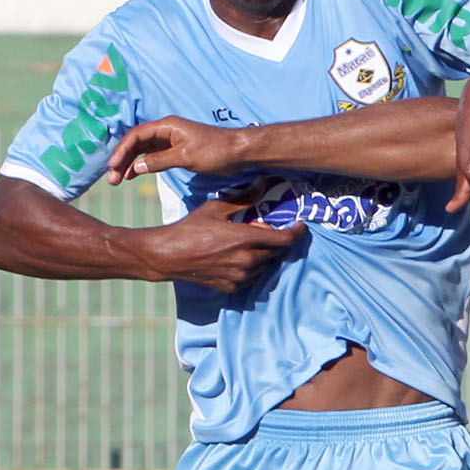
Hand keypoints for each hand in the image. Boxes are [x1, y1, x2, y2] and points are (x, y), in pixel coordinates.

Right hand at [108, 117, 244, 183]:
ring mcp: (170, 140)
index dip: (122, 150)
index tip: (114, 166)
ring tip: (118, 180)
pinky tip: (133, 176)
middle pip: (136, 143)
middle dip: (122, 160)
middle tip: (112, 179)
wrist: (237, 153)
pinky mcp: (176, 150)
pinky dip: (143, 166)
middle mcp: (166, 131)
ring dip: (130, 164)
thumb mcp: (186, 157)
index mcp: (167, 126)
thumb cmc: (215, 151)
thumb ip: (160, 161)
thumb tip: (138, 166)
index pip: (136, 136)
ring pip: (143, 151)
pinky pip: (153, 157)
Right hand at [140, 196, 294, 292]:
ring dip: (264, 253)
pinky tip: (236, 255)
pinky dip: (252, 265)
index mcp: (245, 240)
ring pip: (266, 264)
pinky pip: (253, 276)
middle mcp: (247, 261)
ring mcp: (241, 277)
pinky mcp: (233, 287)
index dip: (296, 233)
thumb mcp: (216, 208)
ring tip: (245, 242)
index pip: (284, 240)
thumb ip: (243, 197)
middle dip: (275, 239)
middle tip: (259, 228)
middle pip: (277, 252)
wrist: (169, 256)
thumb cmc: (190, 229)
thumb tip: (262, 181)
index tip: (300, 226)